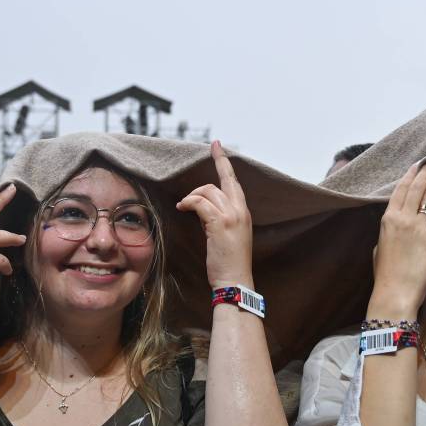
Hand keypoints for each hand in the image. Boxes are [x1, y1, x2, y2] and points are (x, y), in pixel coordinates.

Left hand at [176, 141, 253, 288]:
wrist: (235, 280)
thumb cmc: (229, 261)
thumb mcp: (229, 235)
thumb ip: (220, 217)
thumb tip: (203, 207)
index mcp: (243, 212)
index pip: (234, 181)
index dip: (223, 162)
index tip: (216, 146)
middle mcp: (240, 210)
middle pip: (219, 183)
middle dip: (200, 183)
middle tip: (186, 197)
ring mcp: (231, 216)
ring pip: (207, 191)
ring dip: (191, 198)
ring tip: (184, 209)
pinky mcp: (219, 223)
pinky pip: (200, 203)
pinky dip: (189, 203)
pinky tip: (183, 209)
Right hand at [367, 161, 425, 318]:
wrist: (394, 292)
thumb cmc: (385, 274)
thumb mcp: (379, 247)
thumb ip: (388, 232)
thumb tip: (395, 224)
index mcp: (388, 219)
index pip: (401, 190)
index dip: (411, 175)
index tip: (418, 165)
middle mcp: (404, 219)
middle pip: (417, 188)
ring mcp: (420, 229)